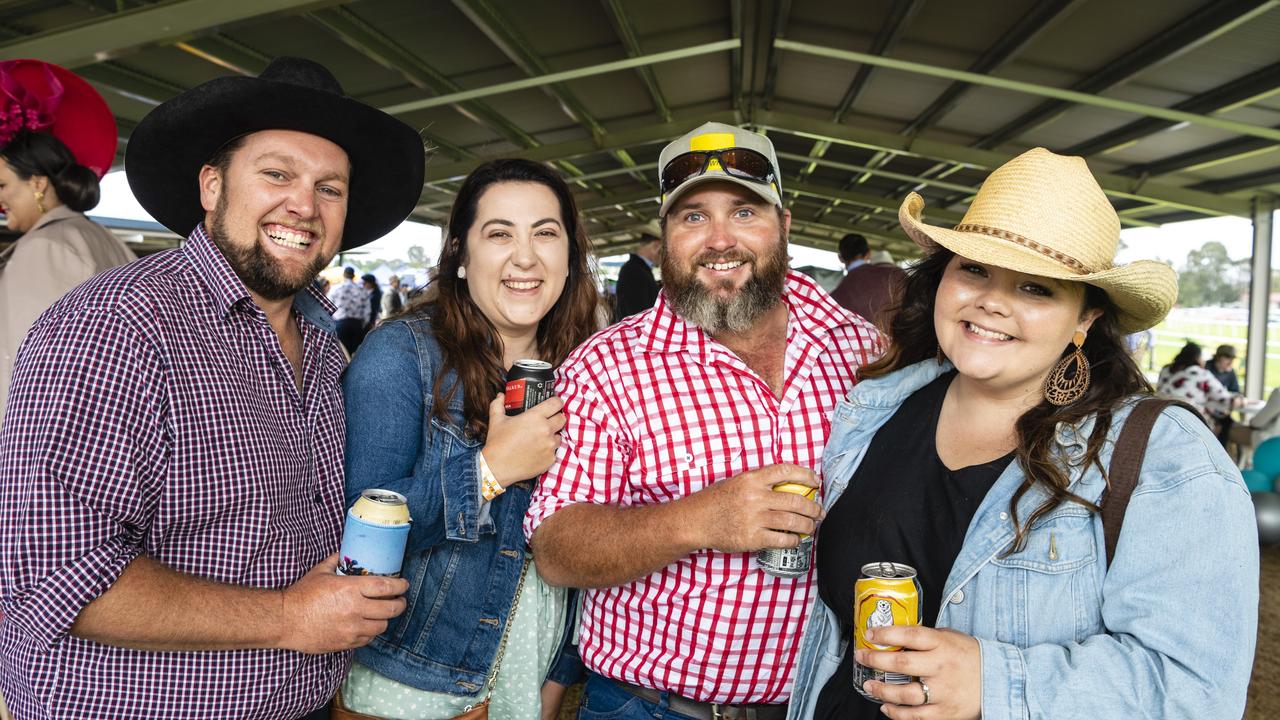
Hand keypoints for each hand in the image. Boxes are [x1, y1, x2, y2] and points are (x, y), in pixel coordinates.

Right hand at [278, 554, 408, 653]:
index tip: (404, 584)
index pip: (387, 587)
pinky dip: (371, 631)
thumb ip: (336, 560)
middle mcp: (356, 609)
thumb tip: (344, 552)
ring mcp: (352, 628)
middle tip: (399, 600)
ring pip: (382, 626)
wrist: (285, 620)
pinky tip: (367, 625)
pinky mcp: (346, 642)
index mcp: (351, 588)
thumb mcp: (320, 572)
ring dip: (385, 618)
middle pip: (392, 609)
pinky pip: (368, 638)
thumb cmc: (302, 595)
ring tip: (383, 613)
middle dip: (400, 603)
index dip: (401, 586)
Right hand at [482, 394, 565, 485]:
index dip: (556, 402)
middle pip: (562, 419)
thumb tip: (500, 396)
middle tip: (548, 421)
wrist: (497, 468)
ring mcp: (550, 446)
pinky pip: (554, 451)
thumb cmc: (497, 443)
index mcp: (535, 417)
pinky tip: (537, 451)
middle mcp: (546, 430)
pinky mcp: (550, 459)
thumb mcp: (496, 420)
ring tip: (540, 438)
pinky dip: (548, 450)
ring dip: (552, 435)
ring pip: (559, 436)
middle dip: (556, 418)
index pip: (556, 403)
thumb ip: (498, 405)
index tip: (553, 404)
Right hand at [682, 464, 821, 552]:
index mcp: (751, 479)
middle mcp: (755, 497)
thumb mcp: (735, 483)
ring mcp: (755, 518)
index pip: (785, 471)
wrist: (695, 522)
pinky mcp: (753, 538)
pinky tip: (795, 539)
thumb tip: (786, 486)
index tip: (815, 481)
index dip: (805, 475)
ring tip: (811, 525)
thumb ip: (758, 483)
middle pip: (796, 500)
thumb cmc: (714, 502)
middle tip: (819, 511)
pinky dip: (794, 540)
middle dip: (813, 507)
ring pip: (793, 521)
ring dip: (808, 524)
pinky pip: (782, 539)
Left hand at [856, 625, 981, 719]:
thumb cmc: (971, 656)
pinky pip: (916, 717)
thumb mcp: (950, 637)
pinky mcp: (946, 712)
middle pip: (902, 665)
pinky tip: (887, 707)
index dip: (886, 634)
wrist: (999, 679)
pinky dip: (898, 714)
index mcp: (942, 644)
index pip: (909, 635)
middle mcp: (941, 667)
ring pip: (906, 694)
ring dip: (882, 691)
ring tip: (869, 686)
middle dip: (875, 661)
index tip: (870, 634)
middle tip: (862, 657)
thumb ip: (926, 637)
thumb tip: (897, 636)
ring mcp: (943, 692)